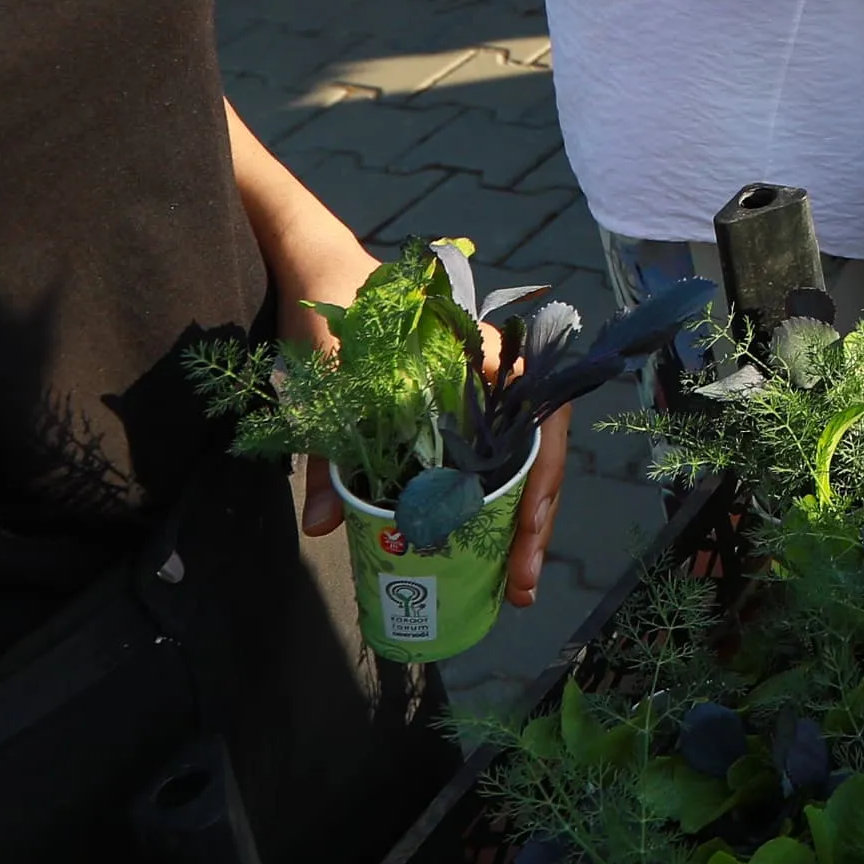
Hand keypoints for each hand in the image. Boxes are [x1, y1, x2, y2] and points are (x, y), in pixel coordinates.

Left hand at [288, 274, 573, 610]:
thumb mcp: (328, 381)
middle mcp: (492, 379)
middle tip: (521, 585)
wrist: (320, 278)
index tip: (525, 525)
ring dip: (523, 525)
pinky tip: (487, 555)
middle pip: (539, 451)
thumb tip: (323, 526)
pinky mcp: (457, 420)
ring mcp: (479, 401)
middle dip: (536, 522)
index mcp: (478, 354)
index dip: (543, 473)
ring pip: (522, 464)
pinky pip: (491, 466)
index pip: (540, 412)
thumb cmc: (334, 315)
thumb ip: (327, 453)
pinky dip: (495, 511)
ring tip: (513, 586)